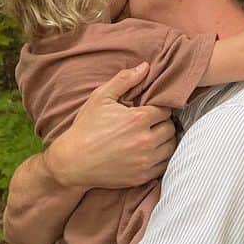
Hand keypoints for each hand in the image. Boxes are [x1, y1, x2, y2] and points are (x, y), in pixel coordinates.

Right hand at [45, 62, 176, 188]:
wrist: (72, 162)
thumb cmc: (85, 128)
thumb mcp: (100, 98)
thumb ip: (124, 80)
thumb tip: (145, 67)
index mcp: (137, 119)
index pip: (166, 110)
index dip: (160, 109)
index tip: (152, 110)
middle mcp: (145, 140)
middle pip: (170, 128)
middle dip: (163, 124)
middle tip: (153, 123)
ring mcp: (145, 161)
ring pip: (171, 147)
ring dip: (165, 141)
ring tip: (153, 137)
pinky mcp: (142, 176)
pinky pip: (164, 165)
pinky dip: (162, 158)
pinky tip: (151, 152)